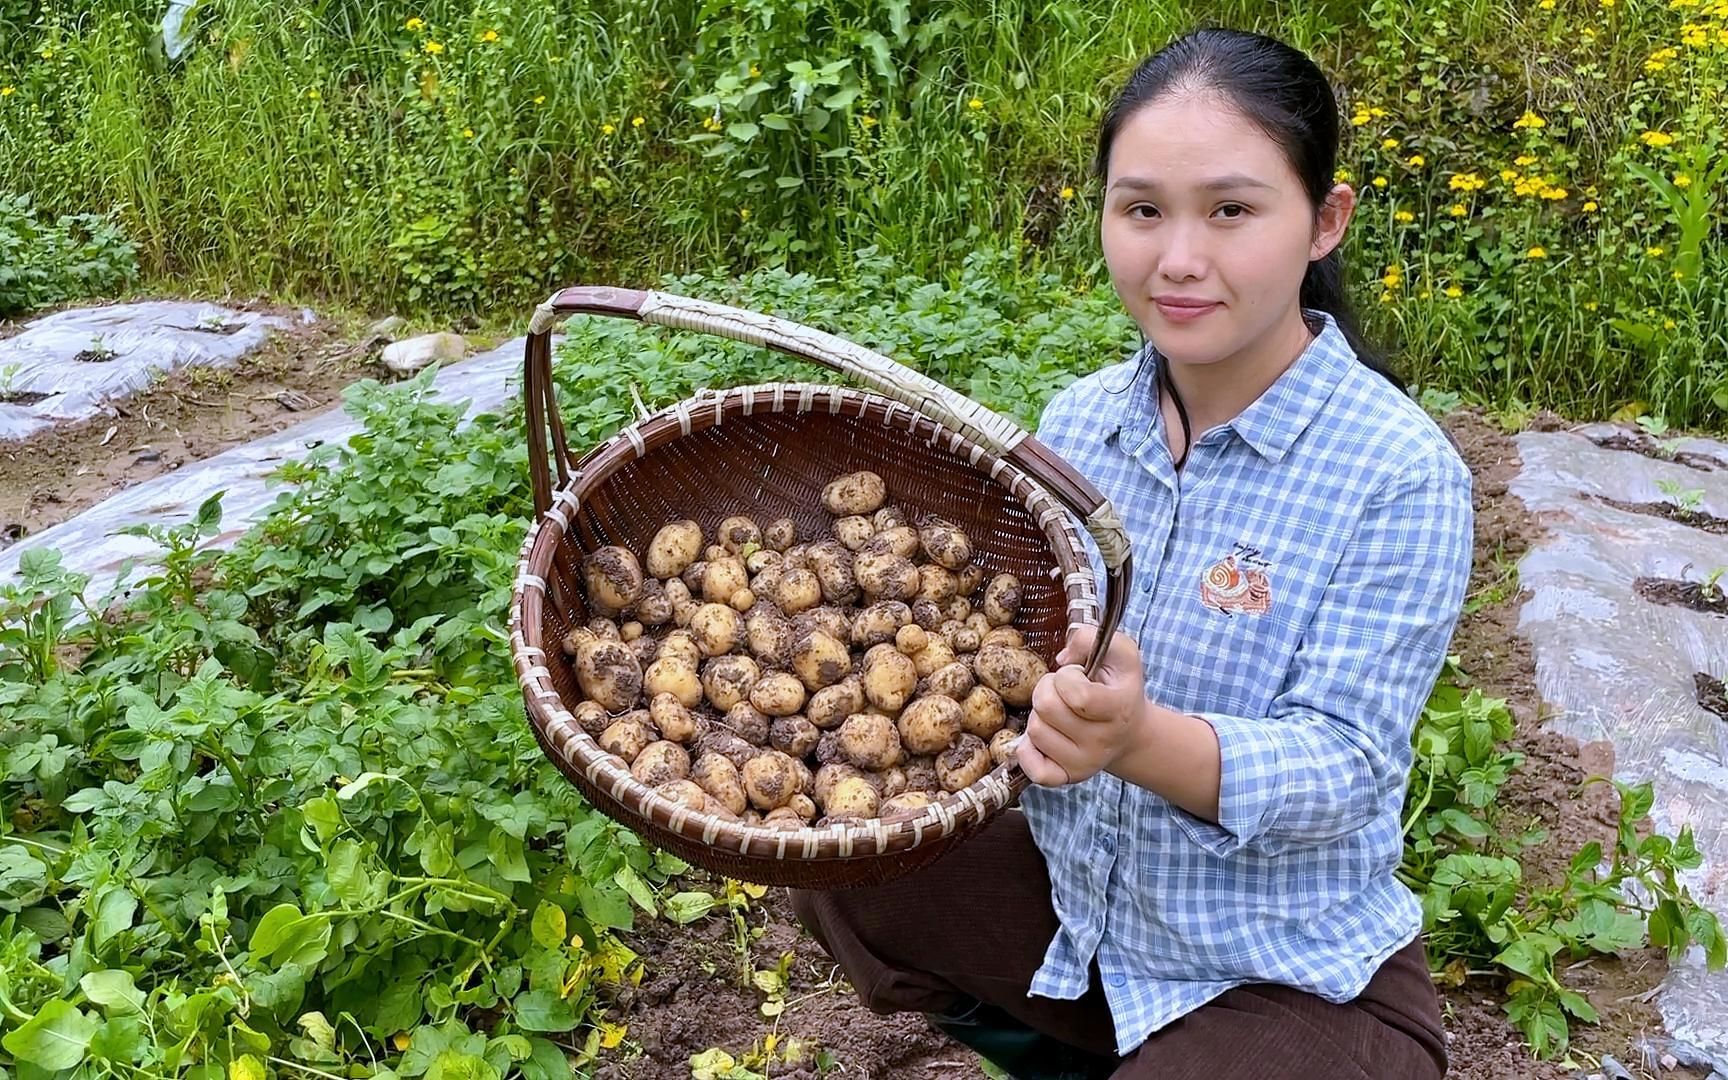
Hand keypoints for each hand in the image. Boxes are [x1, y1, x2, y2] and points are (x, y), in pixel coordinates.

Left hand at [1015, 626, 1148, 786]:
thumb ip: (1091, 637)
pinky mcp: (1065, 777)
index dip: (1066, 677)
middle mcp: (1101, 742)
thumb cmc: (1118, 688)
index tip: (1077, 676)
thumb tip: (1062, 658)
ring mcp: (1083, 764)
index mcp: (1118, 710)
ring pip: (1034, 730)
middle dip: (1047, 689)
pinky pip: (1029, 763)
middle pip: (1045, 707)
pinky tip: (1045, 735)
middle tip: (1063, 692)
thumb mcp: (1120, 654)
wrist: (1130, 733)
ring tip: (1059, 712)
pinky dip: (1027, 747)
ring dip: (1040, 714)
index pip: (1076, 694)